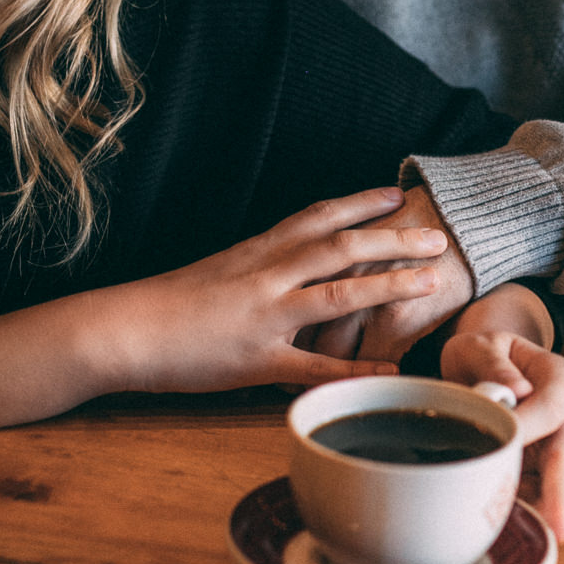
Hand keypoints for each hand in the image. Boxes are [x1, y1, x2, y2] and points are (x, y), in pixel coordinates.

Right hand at [106, 186, 456, 394]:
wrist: (125, 329)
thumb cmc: (169, 303)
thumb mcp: (220, 271)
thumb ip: (260, 267)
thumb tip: (293, 266)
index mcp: (258, 252)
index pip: (318, 217)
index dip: (360, 203)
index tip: (397, 193)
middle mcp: (267, 276)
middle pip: (340, 247)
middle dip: (393, 238)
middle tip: (438, 235)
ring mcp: (265, 316)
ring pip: (337, 296)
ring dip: (388, 288)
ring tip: (431, 283)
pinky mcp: (257, 359)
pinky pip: (314, 364)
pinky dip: (355, 367)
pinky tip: (389, 370)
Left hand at [440, 327, 563, 543]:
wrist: (489, 364)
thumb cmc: (487, 354)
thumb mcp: (481, 345)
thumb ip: (494, 363)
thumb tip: (516, 390)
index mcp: (560, 378)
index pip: (552, 406)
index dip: (529, 427)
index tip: (500, 442)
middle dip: (561, 491)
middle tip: (557, 526)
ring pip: (560, 479)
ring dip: (544, 507)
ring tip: (526, 531)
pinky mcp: (548, 467)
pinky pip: (542, 490)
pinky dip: (529, 506)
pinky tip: (511, 522)